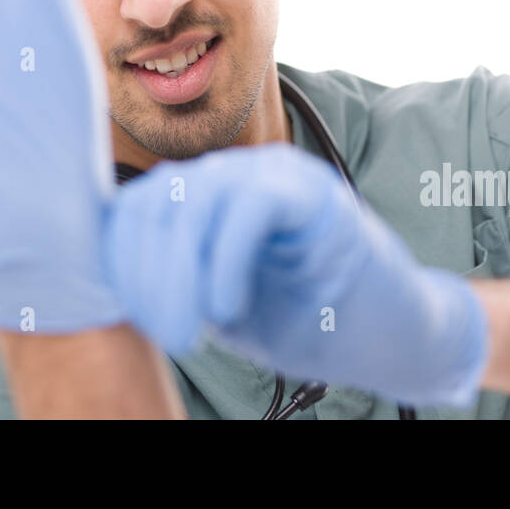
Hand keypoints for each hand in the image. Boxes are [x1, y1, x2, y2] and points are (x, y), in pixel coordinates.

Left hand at [104, 143, 488, 407]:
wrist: (398, 334)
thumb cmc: (307, 320)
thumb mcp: (219, 302)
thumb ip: (173, 277)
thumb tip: (111, 277)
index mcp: (207, 196)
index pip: (137, 206)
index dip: (121, 260)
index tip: (128, 318)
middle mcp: (237, 173)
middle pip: (160, 200)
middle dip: (148, 274)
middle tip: (168, 335)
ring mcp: (277, 176)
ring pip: (198, 199)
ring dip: (182, 272)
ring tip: (191, 330)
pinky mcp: (314, 193)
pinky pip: (252, 207)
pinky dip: (228, 259)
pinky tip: (228, 308)